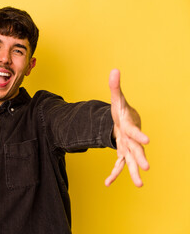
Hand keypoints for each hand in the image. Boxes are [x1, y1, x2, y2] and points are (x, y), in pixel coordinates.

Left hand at [105, 69, 149, 186]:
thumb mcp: (116, 98)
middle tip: (146, 169)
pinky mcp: (122, 153)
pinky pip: (118, 165)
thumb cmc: (122, 110)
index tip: (147, 141)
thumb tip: (114, 70)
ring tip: (140, 185)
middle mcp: (131, 139)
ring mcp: (127, 148)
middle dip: (140, 159)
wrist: (126, 121)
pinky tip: (107, 183)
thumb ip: (115, 86)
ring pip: (131, 161)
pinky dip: (114, 174)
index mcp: (129, 126)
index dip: (139, 134)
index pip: (134, 131)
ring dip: (133, 172)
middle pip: (136, 150)